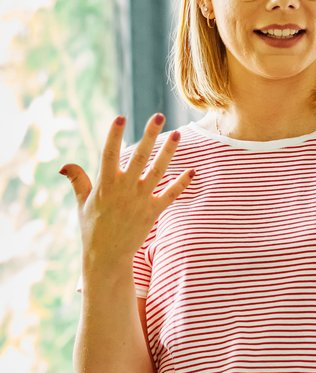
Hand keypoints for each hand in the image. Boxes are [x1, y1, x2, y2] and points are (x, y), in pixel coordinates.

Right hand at [60, 113, 194, 267]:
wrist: (107, 255)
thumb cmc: (92, 227)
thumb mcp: (82, 203)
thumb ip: (78, 181)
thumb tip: (65, 165)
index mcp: (105, 184)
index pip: (108, 154)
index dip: (114, 135)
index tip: (120, 117)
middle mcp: (124, 189)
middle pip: (139, 157)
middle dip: (149, 136)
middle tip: (159, 116)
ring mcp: (140, 200)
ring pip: (157, 171)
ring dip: (168, 152)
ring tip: (177, 134)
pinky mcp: (153, 211)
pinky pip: (170, 195)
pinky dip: (182, 183)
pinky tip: (192, 171)